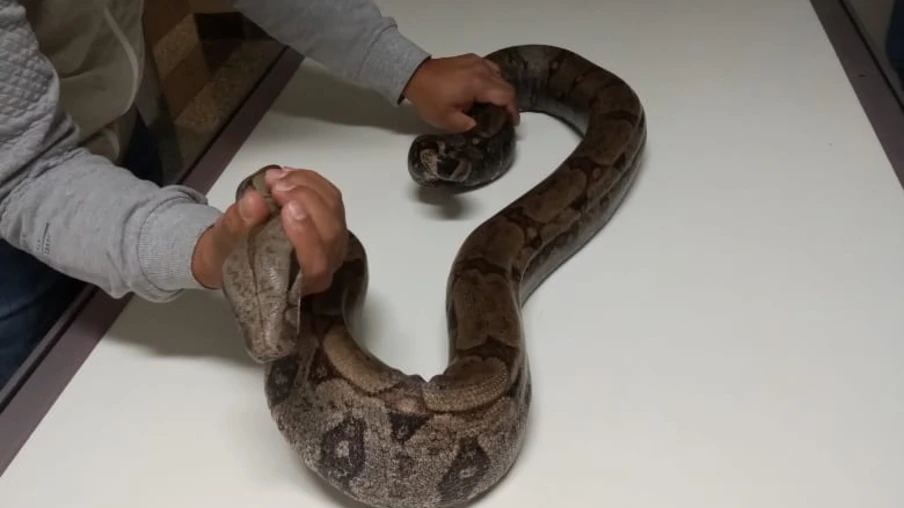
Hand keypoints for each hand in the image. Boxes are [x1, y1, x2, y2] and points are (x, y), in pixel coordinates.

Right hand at [191, 166, 347, 295]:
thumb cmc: (231, 254)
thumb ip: (237, 226)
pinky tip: (287, 174)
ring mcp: (331, 241)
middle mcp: (324, 265)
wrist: (236, 246)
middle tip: (275, 185)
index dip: (306, 236)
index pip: (316, 265)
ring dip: (307, 186)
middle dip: (306, 201)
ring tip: (275, 177)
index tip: (287, 207)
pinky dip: (310, 180)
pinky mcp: (330, 220)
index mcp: (299, 283)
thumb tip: (255, 201)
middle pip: (330, 232)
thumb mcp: (223, 244)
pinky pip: (330, 196)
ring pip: (333, 210)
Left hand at [403, 53, 519, 131]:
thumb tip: (478, 124)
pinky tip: (485, 90)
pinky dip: (493, 79)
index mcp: (478, 84)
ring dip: (501, 90)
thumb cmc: (429, 99)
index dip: (513, 110)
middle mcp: (481, 70)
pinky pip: (489, 68)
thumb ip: (468, 125)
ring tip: (496, 104)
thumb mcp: (447, 120)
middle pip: (506, 85)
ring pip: (499, 75)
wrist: (414, 76)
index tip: (512, 122)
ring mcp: (476, 61)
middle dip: (509, 102)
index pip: (506, 95)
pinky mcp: (469, 59)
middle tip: (505, 116)